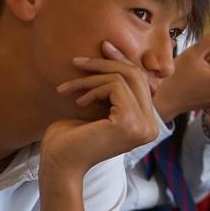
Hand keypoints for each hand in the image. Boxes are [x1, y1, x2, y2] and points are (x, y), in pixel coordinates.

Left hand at [43, 41, 160, 178]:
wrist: (58, 163)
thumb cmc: (71, 138)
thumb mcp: (95, 107)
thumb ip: (111, 88)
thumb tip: (114, 53)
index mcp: (146, 123)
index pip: (141, 81)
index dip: (122, 61)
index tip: (102, 47)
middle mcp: (151, 126)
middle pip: (136, 75)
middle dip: (105, 63)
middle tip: (78, 61)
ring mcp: (144, 126)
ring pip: (124, 78)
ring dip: (90, 78)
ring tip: (68, 90)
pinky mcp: (129, 122)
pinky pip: (114, 86)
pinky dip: (92, 88)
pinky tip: (79, 103)